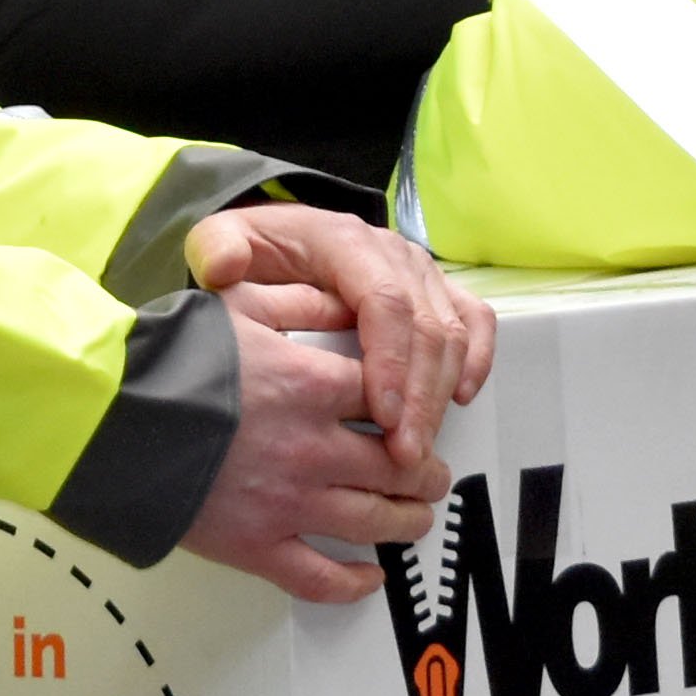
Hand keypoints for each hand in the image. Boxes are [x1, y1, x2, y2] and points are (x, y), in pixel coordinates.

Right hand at [176, 306, 452, 603]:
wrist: (108, 420)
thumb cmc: (168, 361)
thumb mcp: (238, 307)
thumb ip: (300, 302)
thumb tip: (345, 304)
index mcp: (311, 385)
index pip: (392, 398)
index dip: (413, 407)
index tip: (415, 414)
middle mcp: (312, 448)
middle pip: (399, 465)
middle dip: (426, 471)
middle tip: (432, 473)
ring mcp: (289, 503)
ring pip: (375, 521)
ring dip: (407, 521)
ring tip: (416, 517)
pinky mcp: (259, 547)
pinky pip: (323, 578)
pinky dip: (355, 583)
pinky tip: (371, 577)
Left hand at [183, 201, 497, 464]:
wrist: (283, 239)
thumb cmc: (258, 254)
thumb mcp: (224, 243)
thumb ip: (217, 250)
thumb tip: (225, 267)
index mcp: (344, 240)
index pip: (383, 302)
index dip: (391, 362)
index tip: (382, 417)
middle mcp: (392, 253)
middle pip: (426, 326)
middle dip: (419, 398)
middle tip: (403, 456)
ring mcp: (420, 271)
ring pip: (453, 332)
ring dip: (441, 394)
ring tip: (417, 450)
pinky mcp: (438, 290)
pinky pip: (475, 321)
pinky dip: (478, 361)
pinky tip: (460, 402)